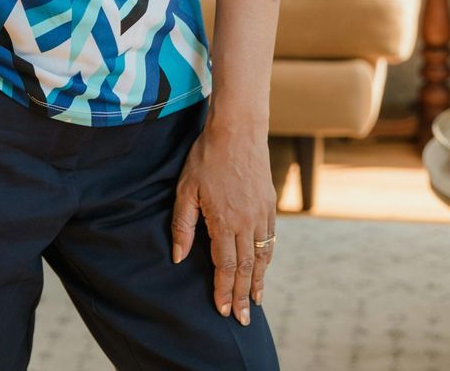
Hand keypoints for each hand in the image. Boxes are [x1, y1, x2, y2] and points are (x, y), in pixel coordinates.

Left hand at [169, 118, 275, 324]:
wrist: (238, 130)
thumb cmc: (206, 157)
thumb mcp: (185, 190)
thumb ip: (183, 225)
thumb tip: (179, 258)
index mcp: (224, 221)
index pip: (225, 266)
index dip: (223, 291)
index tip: (224, 311)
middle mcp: (247, 222)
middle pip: (246, 268)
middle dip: (243, 296)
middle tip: (244, 320)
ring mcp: (262, 213)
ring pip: (262, 256)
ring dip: (258, 281)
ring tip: (256, 301)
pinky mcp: (269, 204)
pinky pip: (270, 239)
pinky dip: (267, 259)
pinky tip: (263, 268)